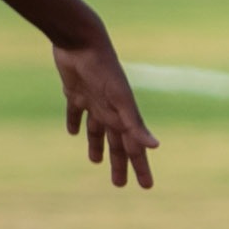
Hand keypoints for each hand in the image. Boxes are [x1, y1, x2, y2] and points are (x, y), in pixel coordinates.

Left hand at [58, 38, 158, 190]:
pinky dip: (75, 123)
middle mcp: (110, 111)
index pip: (134, 148)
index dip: (140, 167)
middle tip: (120, 185)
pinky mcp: (75, 92)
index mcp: (122, 115)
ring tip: (95, 162)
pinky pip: (75, 113)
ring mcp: (93, 101)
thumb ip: (135, 124)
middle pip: (116, 144)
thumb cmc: (103, 70)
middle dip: (120, 164)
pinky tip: (73, 132)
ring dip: (98, 147)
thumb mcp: (120, 99)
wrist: (82, 41)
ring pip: (97, 131)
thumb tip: (155, 146)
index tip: (147, 187)